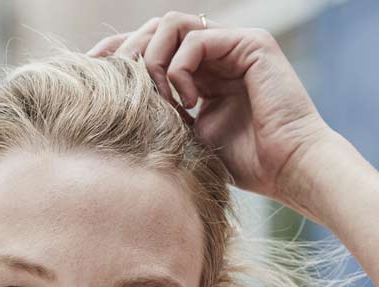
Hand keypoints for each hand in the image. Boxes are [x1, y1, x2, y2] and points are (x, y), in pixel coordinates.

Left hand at [87, 12, 336, 205]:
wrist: (289, 169)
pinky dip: (179, 69)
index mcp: (202, 71)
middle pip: (155, 29)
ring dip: (153, 59)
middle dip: (127, 52)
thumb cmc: (247, 164)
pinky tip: (186, 102)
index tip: (89, 74)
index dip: (118, 55)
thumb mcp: (188, 136)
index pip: (151, 47)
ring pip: (171, 25)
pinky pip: (195, 39)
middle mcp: (218, 52)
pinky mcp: (250, 43)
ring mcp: (234, 44)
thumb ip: (161, 112)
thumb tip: (115, 103)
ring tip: (158, 98)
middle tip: (115, 83)